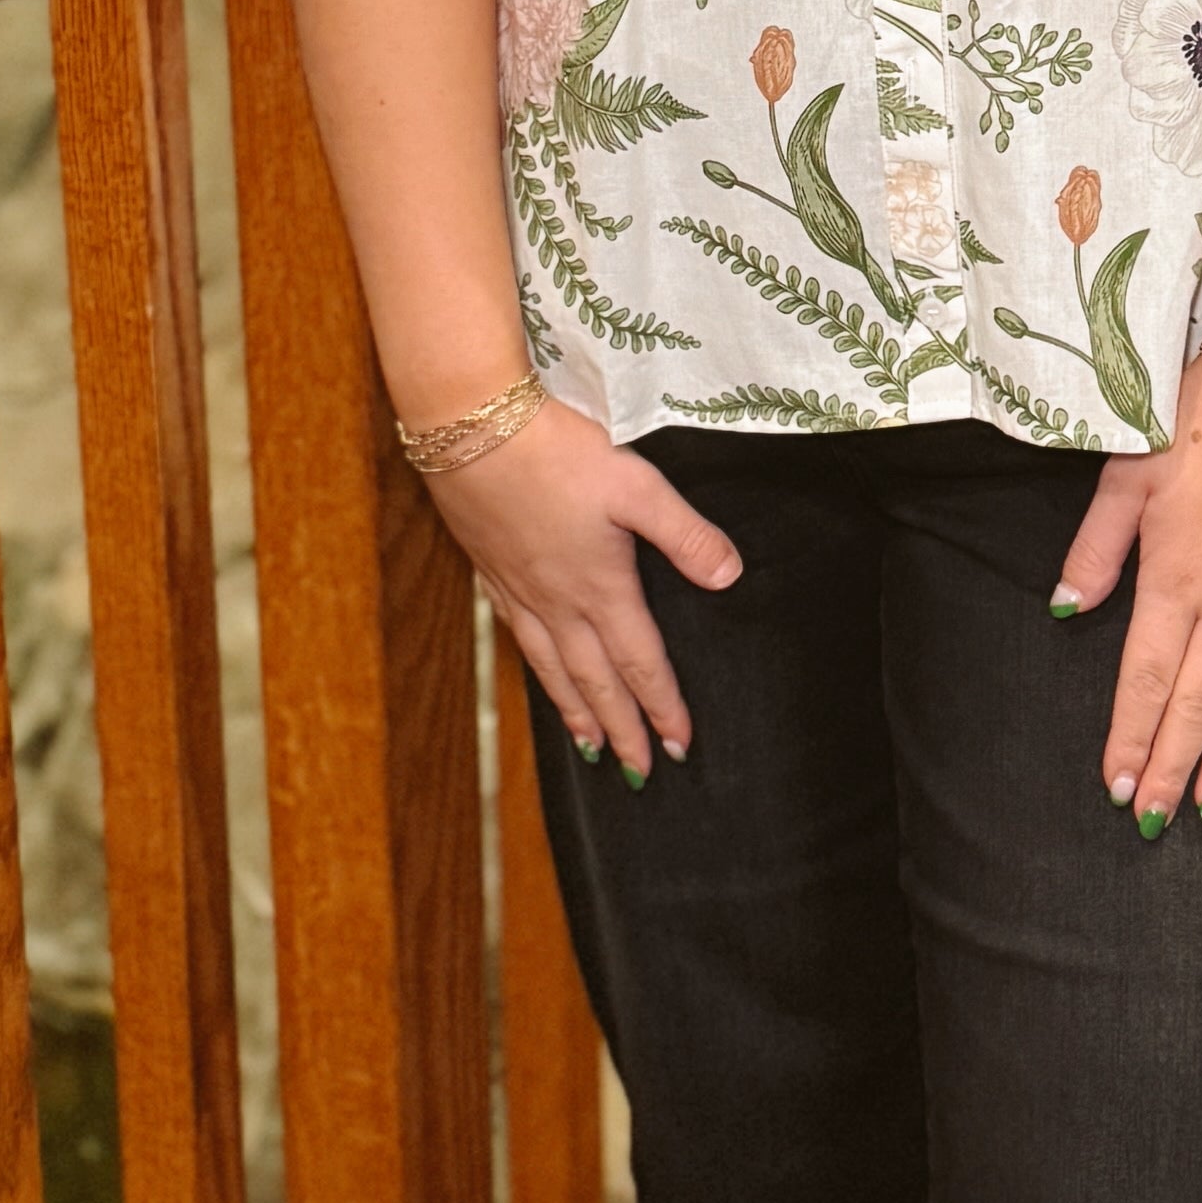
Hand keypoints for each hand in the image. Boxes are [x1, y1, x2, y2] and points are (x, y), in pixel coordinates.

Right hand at [426, 398, 740, 779]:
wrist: (472, 430)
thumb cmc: (556, 453)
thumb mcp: (636, 486)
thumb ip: (685, 535)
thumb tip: (729, 577)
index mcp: (601, 587)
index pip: (641, 663)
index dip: (663, 707)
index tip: (679, 746)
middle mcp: (559, 603)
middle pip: (596, 681)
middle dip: (622, 728)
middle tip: (640, 772)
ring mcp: (521, 592)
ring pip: (553, 669)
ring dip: (576, 712)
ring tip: (590, 746)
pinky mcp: (491, 571)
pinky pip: (520, 640)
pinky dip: (537, 670)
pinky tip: (539, 671)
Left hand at [1050, 358, 1201, 826]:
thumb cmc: (1199, 412)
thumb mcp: (1129, 470)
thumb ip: (1097, 549)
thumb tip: (1064, 609)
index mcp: (1177, 575)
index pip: (1146, 678)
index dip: (1130, 737)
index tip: (1116, 787)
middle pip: (1198, 703)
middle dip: (1171, 767)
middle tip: (1156, 823)